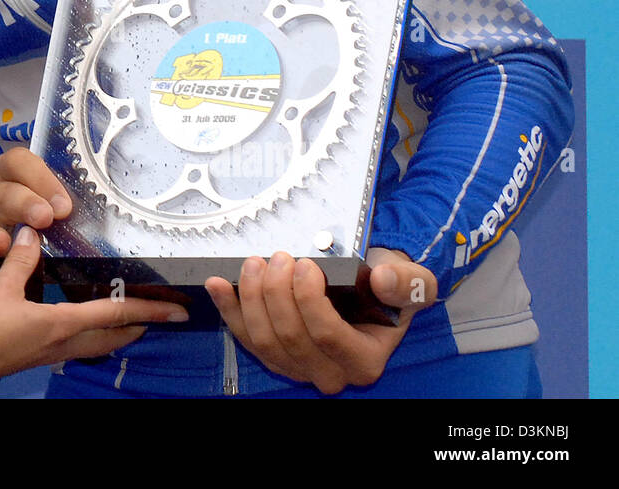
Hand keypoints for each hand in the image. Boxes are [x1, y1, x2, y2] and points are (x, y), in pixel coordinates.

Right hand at [0, 147, 71, 277]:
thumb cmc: (26, 222)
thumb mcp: (42, 206)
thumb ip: (60, 205)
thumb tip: (96, 215)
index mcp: (8, 173)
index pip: (20, 161)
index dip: (42, 179)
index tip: (63, 205)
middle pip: (5, 192)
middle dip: (26, 203)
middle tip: (46, 218)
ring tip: (12, 241)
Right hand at [0, 226, 188, 393]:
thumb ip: (21, 259)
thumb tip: (34, 233)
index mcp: (60, 324)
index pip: (115, 315)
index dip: (149, 310)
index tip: (178, 309)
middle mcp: (61, 342)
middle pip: (113, 336)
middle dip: (140, 326)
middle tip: (161, 315)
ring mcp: (49, 352)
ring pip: (95, 344)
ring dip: (116, 332)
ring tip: (129, 318)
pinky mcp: (35, 355)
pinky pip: (75, 345)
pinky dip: (91, 334)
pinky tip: (81, 323)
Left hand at [204, 247, 437, 394]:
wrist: (372, 290)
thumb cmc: (388, 287)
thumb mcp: (412, 281)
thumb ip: (405, 281)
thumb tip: (382, 278)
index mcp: (364, 360)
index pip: (327, 335)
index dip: (309, 299)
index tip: (305, 264)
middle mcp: (330, 372)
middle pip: (289, 337)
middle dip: (276, 292)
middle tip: (279, 257)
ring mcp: (298, 366)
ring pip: (263, 340)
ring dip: (251, 298)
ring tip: (254, 264)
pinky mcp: (274, 354)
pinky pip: (244, 337)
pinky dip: (228, 308)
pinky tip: (217, 284)